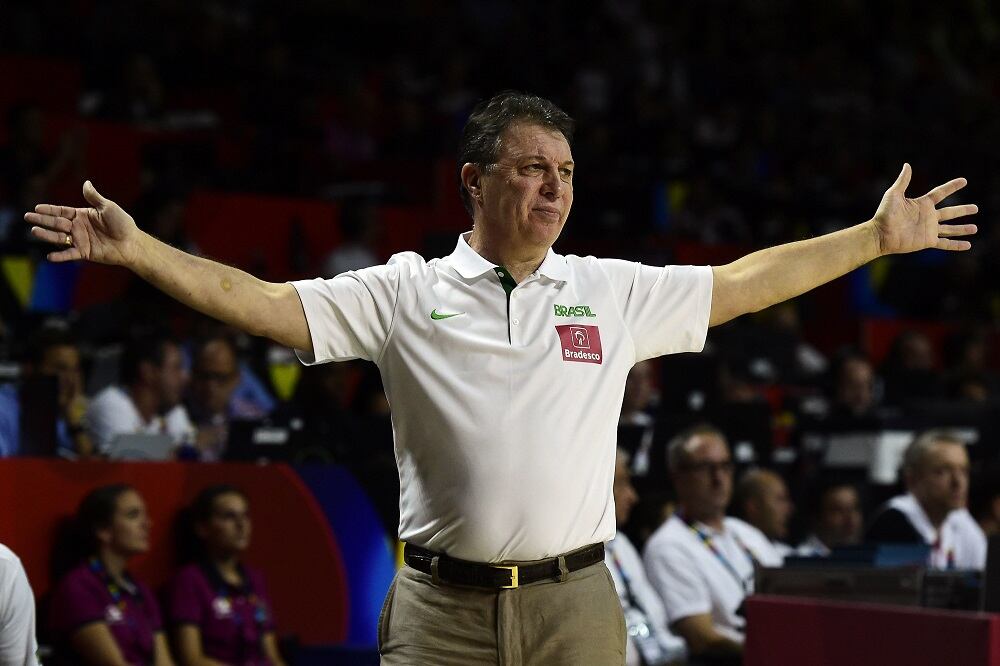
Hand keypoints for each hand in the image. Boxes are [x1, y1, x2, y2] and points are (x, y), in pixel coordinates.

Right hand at [24, 181, 141, 265]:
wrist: (132, 242)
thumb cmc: (122, 223)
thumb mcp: (108, 207)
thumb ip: (94, 197)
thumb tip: (86, 182)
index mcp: (82, 215)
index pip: (61, 211)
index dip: (49, 210)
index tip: (36, 208)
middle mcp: (78, 228)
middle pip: (56, 223)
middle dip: (42, 220)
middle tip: (28, 217)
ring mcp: (80, 240)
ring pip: (59, 238)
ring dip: (46, 235)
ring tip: (34, 231)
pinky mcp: (84, 252)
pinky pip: (69, 254)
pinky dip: (60, 256)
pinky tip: (49, 256)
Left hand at [871, 163, 978, 255]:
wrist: (880, 234)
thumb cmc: (884, 214)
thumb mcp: (893, 194)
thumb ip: (903, 181)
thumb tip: (907, 164)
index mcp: (922, 204)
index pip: (941, 193)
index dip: (952, 187)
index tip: (964, 181)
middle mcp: (927, 216)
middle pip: (950, 212)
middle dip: (963, 210)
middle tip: (976, 208)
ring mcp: (928, 229)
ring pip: (950, 229)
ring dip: (962, 229)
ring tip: (975, 228)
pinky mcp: (927, 241)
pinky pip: (945, 243)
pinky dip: (956, 245)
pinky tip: (967, 245)